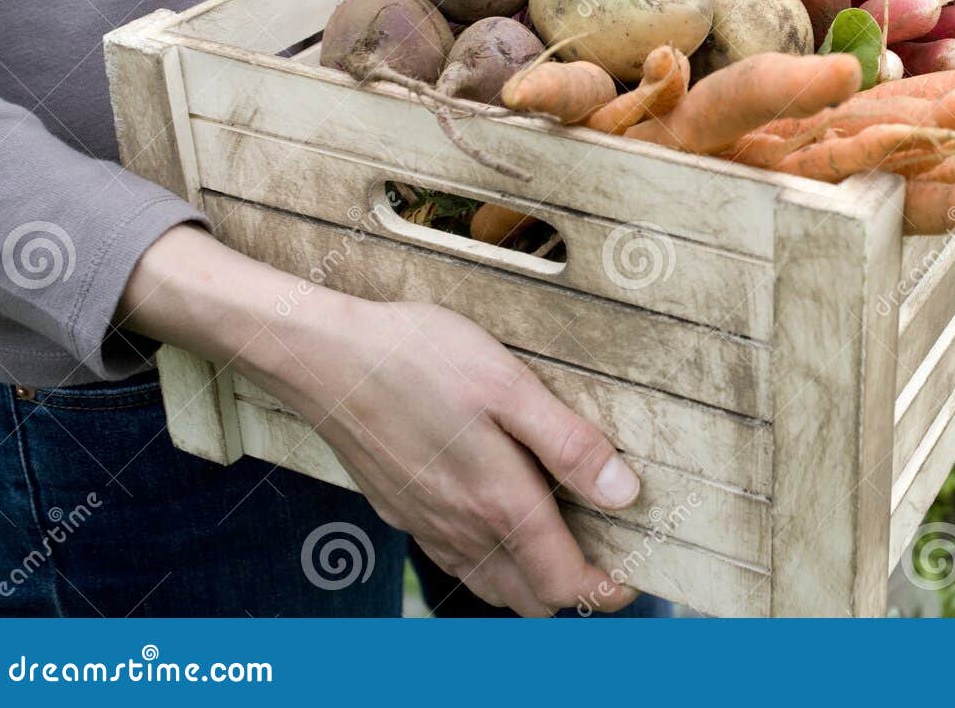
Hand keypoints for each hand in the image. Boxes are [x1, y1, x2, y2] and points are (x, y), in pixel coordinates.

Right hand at [121, 225, 639, 615]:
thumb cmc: (419, 358)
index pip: (562, 582)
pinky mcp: (400, 509)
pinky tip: (496, 523)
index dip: (604, 590)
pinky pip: (454, 560)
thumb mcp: (510, 386)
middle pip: (529, 598)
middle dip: (571, 591)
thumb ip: (569, 445)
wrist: (323, 357)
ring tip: (560, 545)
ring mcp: (426, 523)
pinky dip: (489, 562)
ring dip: (530, 581)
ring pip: (490, 584)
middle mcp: (462, 527)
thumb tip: (624, 494)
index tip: (631, 580)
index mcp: (498, 502)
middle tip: (604, 558)